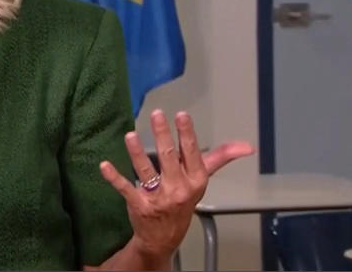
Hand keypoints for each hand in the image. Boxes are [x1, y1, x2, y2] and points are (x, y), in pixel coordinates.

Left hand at [99, 110, 253, 260]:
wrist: (165, 236)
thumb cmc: (183, 201)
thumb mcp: (201, 180)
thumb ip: (220, 158)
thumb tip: (247, 146)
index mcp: (195, 180)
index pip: (191, 153)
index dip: (187, 134)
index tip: (181, 115)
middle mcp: (178, 189)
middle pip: (168, 158)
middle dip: (163, 135)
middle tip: (157, 115)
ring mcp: (157, 198)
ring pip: (146, 171)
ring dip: (136, 153)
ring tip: (130, 135)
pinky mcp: (139, 205)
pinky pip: (125, 188)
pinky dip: (114, 177)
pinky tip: (104, 165)